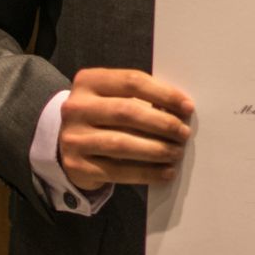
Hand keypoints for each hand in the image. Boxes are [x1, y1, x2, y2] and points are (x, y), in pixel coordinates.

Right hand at [57, 67, 195, 191]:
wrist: (66, 143)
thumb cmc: (102, 115)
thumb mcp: (112, 97)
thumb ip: (140, 98)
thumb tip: (180, 111)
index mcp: (88, 81)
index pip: (132, 82)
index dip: (164, 94)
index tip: (188, 107)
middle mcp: (76, 108)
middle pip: (127, 112)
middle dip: (162, 124)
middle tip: (184, 133)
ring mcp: (73, 138)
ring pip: (122, 144)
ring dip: (156, 150)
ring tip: (177, 153)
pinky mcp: (77, 167)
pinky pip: (117, 171)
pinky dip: (146, 173)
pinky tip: (165, 172)